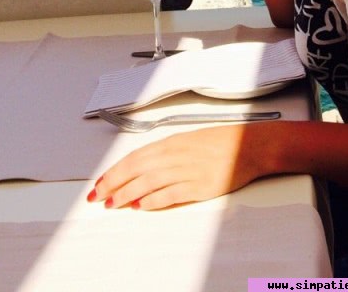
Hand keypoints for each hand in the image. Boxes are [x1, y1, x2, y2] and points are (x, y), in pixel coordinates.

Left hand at [88, 124, 264, 209]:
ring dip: (127, 194)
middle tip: (97, 196)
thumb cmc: (222, 143)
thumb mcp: (188, 141)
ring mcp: (187, 171)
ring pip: (148, 182)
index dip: (114, 171)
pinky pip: (170, 194)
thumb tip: (143, 167)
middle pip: (136, 170)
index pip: (134, 157)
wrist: (250, 146)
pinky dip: (153, 200)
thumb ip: (167, 153)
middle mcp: (176, 155)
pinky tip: (141, 206)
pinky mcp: (199, 185)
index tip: (100, 182)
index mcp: (172, 143)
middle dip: (112, 184)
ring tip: (113, 204)